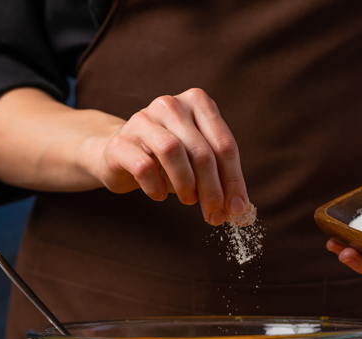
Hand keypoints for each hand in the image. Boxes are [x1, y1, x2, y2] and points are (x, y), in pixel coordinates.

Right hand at [99, 88, 248, 225]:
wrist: (122, 155)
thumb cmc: (168, 160)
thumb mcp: (198, 162)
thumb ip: (219, 177)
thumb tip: (239, 208)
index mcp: (197, 102)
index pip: (224, 144)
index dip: (233, 180)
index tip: (237, 208)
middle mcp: (170, 105)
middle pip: (201, 151)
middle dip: (212, 189)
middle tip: (214, 214)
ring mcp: (143, 119)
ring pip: (173, 151)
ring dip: (186, 184)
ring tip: (188, 200)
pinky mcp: (121, 141)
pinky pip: (144, 166)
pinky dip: (157, 187)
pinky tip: (160, 195)